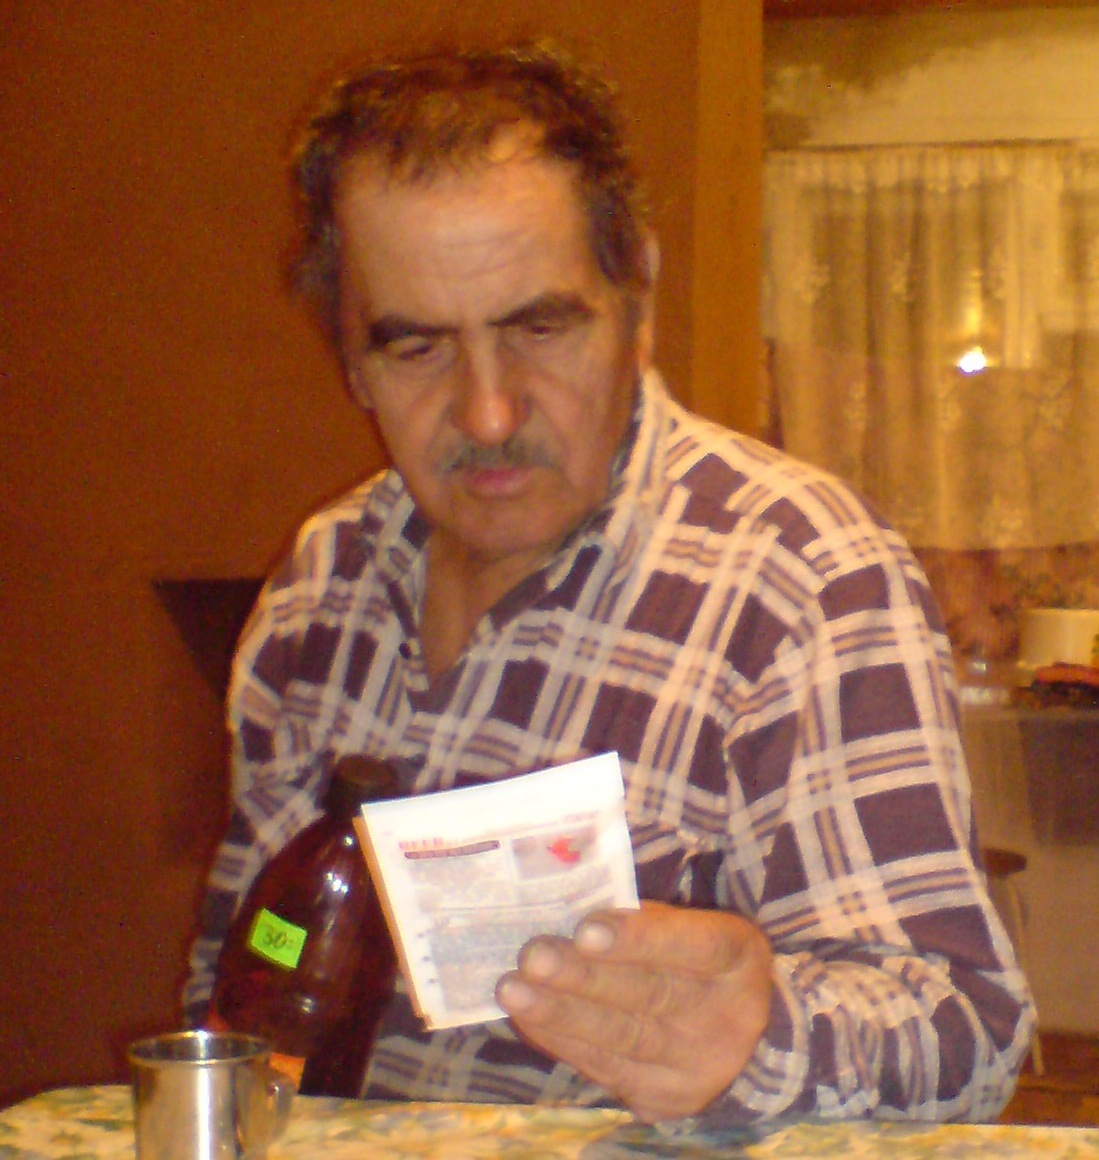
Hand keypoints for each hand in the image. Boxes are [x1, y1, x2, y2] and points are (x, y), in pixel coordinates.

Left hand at [495, 901, 771, 1122]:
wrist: (741, 1037)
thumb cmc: (697, 959)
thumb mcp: (693, 926)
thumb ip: (644, 919)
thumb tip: (570, 909)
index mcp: (737, 957)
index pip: (691, 946)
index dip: (638, 939)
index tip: (584, 928)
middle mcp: (727, 1018)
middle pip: (651, 996)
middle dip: (584, 978)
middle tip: (533, 957)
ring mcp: (698, 1067)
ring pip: (623, 1038)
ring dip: (561, 1012)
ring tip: (514, 988)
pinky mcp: (664, 1098)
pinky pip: (606, 1069)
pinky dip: (561, 1039)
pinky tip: (528, 1015)